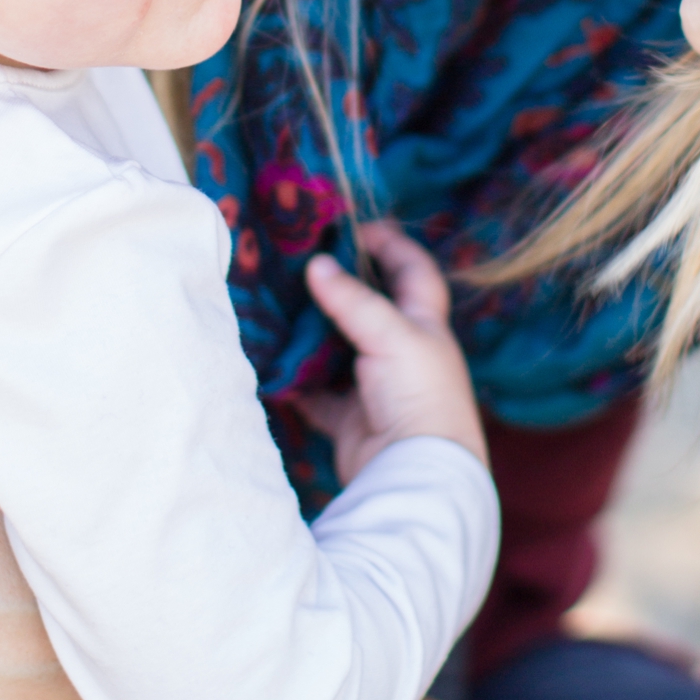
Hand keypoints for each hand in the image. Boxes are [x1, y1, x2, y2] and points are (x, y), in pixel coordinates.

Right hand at [297, 219, 487, 482]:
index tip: (355, 226)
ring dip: (312, 334)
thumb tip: (317, 265)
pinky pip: (317, 394)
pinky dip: (297, 382)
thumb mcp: (391, 335)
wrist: (414, 473)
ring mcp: (375, 387)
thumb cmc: (418, 394)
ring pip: (338, 350)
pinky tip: (274, 363)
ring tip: (278, 305)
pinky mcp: (350, 419)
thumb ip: (353, 301)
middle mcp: (403, 353)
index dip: (392, 245)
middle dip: (340, 287)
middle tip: (302, 262)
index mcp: (425, 326)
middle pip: (370, 309)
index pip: (414, 272)